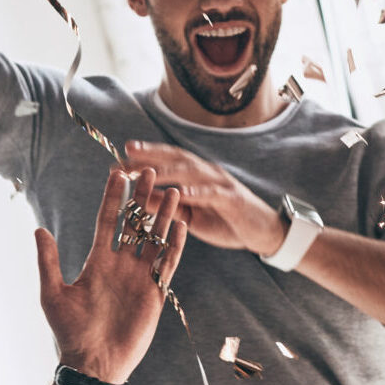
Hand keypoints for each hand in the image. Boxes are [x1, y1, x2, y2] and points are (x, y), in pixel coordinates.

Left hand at [37, 165, 187, 383]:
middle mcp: (121, 265)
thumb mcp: (53, 293)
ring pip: (155, 239)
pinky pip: (167, 264)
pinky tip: (181, 225)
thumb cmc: (70, 331)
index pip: (108, 221)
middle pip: (135, 224)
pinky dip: (175, 244)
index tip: (118, 174)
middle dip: (143, 199)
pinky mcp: (155, 292)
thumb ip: (49, 261)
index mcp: (98, 262)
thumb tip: (39, 230)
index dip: (113, 198)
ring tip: (173, 192)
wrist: (93, 362)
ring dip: (163, 216)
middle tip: (150, 173)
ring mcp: (140, 277)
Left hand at [113, 142, 284, 256]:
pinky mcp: (233, 199)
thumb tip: (142, 198)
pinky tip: (181, 192)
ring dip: (168, 171)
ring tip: (147, 172)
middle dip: (151, 154)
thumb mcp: (192, 215)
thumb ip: (169, 205)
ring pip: (191, 172)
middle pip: (176, 158)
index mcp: (197, 175)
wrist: (265, 232)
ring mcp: (221, 184)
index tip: (119, 159)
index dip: (144, 158)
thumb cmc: (227, 221)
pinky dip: (197, 192)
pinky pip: (213, 194)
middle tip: (126, 153)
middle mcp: (207, 173)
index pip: (167, 161)